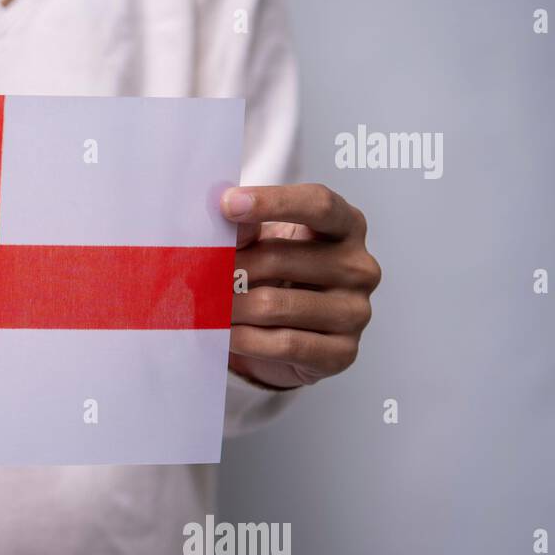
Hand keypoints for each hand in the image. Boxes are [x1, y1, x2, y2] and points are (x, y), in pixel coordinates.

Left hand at [220, 183, 380, 389]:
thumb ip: (249, 228)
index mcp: (346, 226)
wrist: (285, 335)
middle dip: (230, 268)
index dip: (272, 202)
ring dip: (230, 307)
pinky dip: (245, 339)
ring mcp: (356, 311)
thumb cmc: (277, 276)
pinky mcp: (343, 352)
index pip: (318, 204)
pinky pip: (285, 344)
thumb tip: (228, 216)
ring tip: (204, 307)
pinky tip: (225, 335)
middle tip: (194, 275)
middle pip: (281, 257)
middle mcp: (360, 267)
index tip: (227, 205)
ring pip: (275, 304)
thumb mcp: (263, 243)